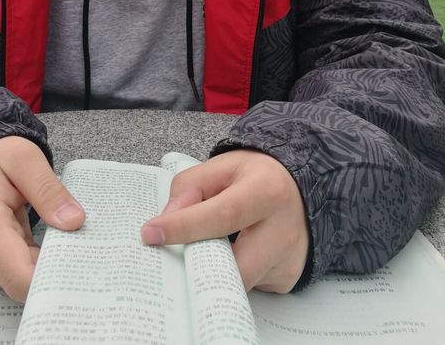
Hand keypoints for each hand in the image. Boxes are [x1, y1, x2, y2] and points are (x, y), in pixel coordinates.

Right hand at [0, 136, 84, 300]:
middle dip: (55, 274)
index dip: (50, 280)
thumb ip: (48, 190)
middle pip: (21, 285)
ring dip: (47, 269)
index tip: (81, 265)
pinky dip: (38, 265)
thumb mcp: (26, 159)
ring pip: (21, 284)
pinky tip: (56, 247)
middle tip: (86, 252)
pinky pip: (18, 276)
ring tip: (72, 244)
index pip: (18, 276)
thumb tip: (74, 221)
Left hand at [140, 150, 308, 292]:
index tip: (151, 233)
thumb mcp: (223, 166)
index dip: (184, 227)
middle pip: (234, 264)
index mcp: (267, 190)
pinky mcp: (288, 279)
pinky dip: (230, 275)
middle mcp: (284, 229)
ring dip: (213, 272)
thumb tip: (169, 217)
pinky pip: (249, 286)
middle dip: (198, 265)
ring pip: (238, 282)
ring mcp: (289, 259)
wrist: (302, 190)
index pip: (223, 215)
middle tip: (173, 255)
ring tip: (202, 250)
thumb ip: (190, 185)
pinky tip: (229, 255)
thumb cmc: (257, 176)